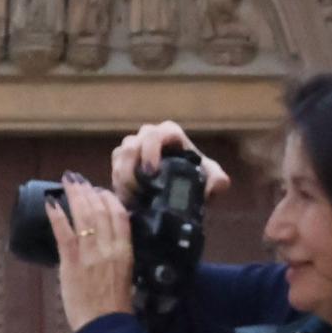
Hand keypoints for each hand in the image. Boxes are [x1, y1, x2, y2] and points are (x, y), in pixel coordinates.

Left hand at [48, 178, 135, 332]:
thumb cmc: (114, 306)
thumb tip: (108, 243)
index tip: (100, 190)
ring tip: (67, 182)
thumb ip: (117, 256)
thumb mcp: (125, 275)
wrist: (103, 326)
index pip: (120, 215)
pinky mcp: (71, 263)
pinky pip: (63, 234)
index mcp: (125, 251)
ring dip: (74, 196)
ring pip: (83, 217)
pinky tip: (51, 203)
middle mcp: (109, 248)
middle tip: (79, 179)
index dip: (109, 199)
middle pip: (100, 210)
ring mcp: (90, 255)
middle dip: (89, 191)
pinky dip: (57, 216)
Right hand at [109, 122, 231, 204]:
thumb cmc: (198, 180)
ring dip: (122, 178)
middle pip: (131, 144)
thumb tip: (214, 185)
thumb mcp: (212, 181)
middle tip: (137, 191)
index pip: (156, 134)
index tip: (152, 173)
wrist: (182, 191)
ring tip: (132, 198)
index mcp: (170, 133)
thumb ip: (218, 181)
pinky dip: (117, 183)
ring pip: (119, 156)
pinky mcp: (121, 162)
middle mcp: (148, 135)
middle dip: (131, 168)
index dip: (150, 151)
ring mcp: (132, 147)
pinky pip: (113, 168)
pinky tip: (126, 198)